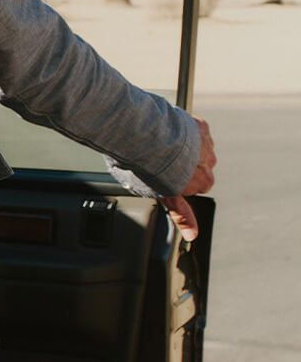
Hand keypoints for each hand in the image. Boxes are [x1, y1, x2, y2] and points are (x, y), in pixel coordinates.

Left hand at [159, 116, 215, 241]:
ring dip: (185, 146)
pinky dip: (185, 129)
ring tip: (162, 146)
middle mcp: (210, 163)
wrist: (149, 141)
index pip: (196, 184)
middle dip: (183, 163)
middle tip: (161, 161)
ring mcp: (207, 143)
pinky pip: (196, 128)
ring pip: (198, 146)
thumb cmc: (156, 171)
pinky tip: (169, 133)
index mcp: (204, 182)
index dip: (178, 180)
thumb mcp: (166, 198)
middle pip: (198, 165)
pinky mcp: (201, 125)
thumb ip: (181, 215)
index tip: (165, 176)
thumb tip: (193, 235)